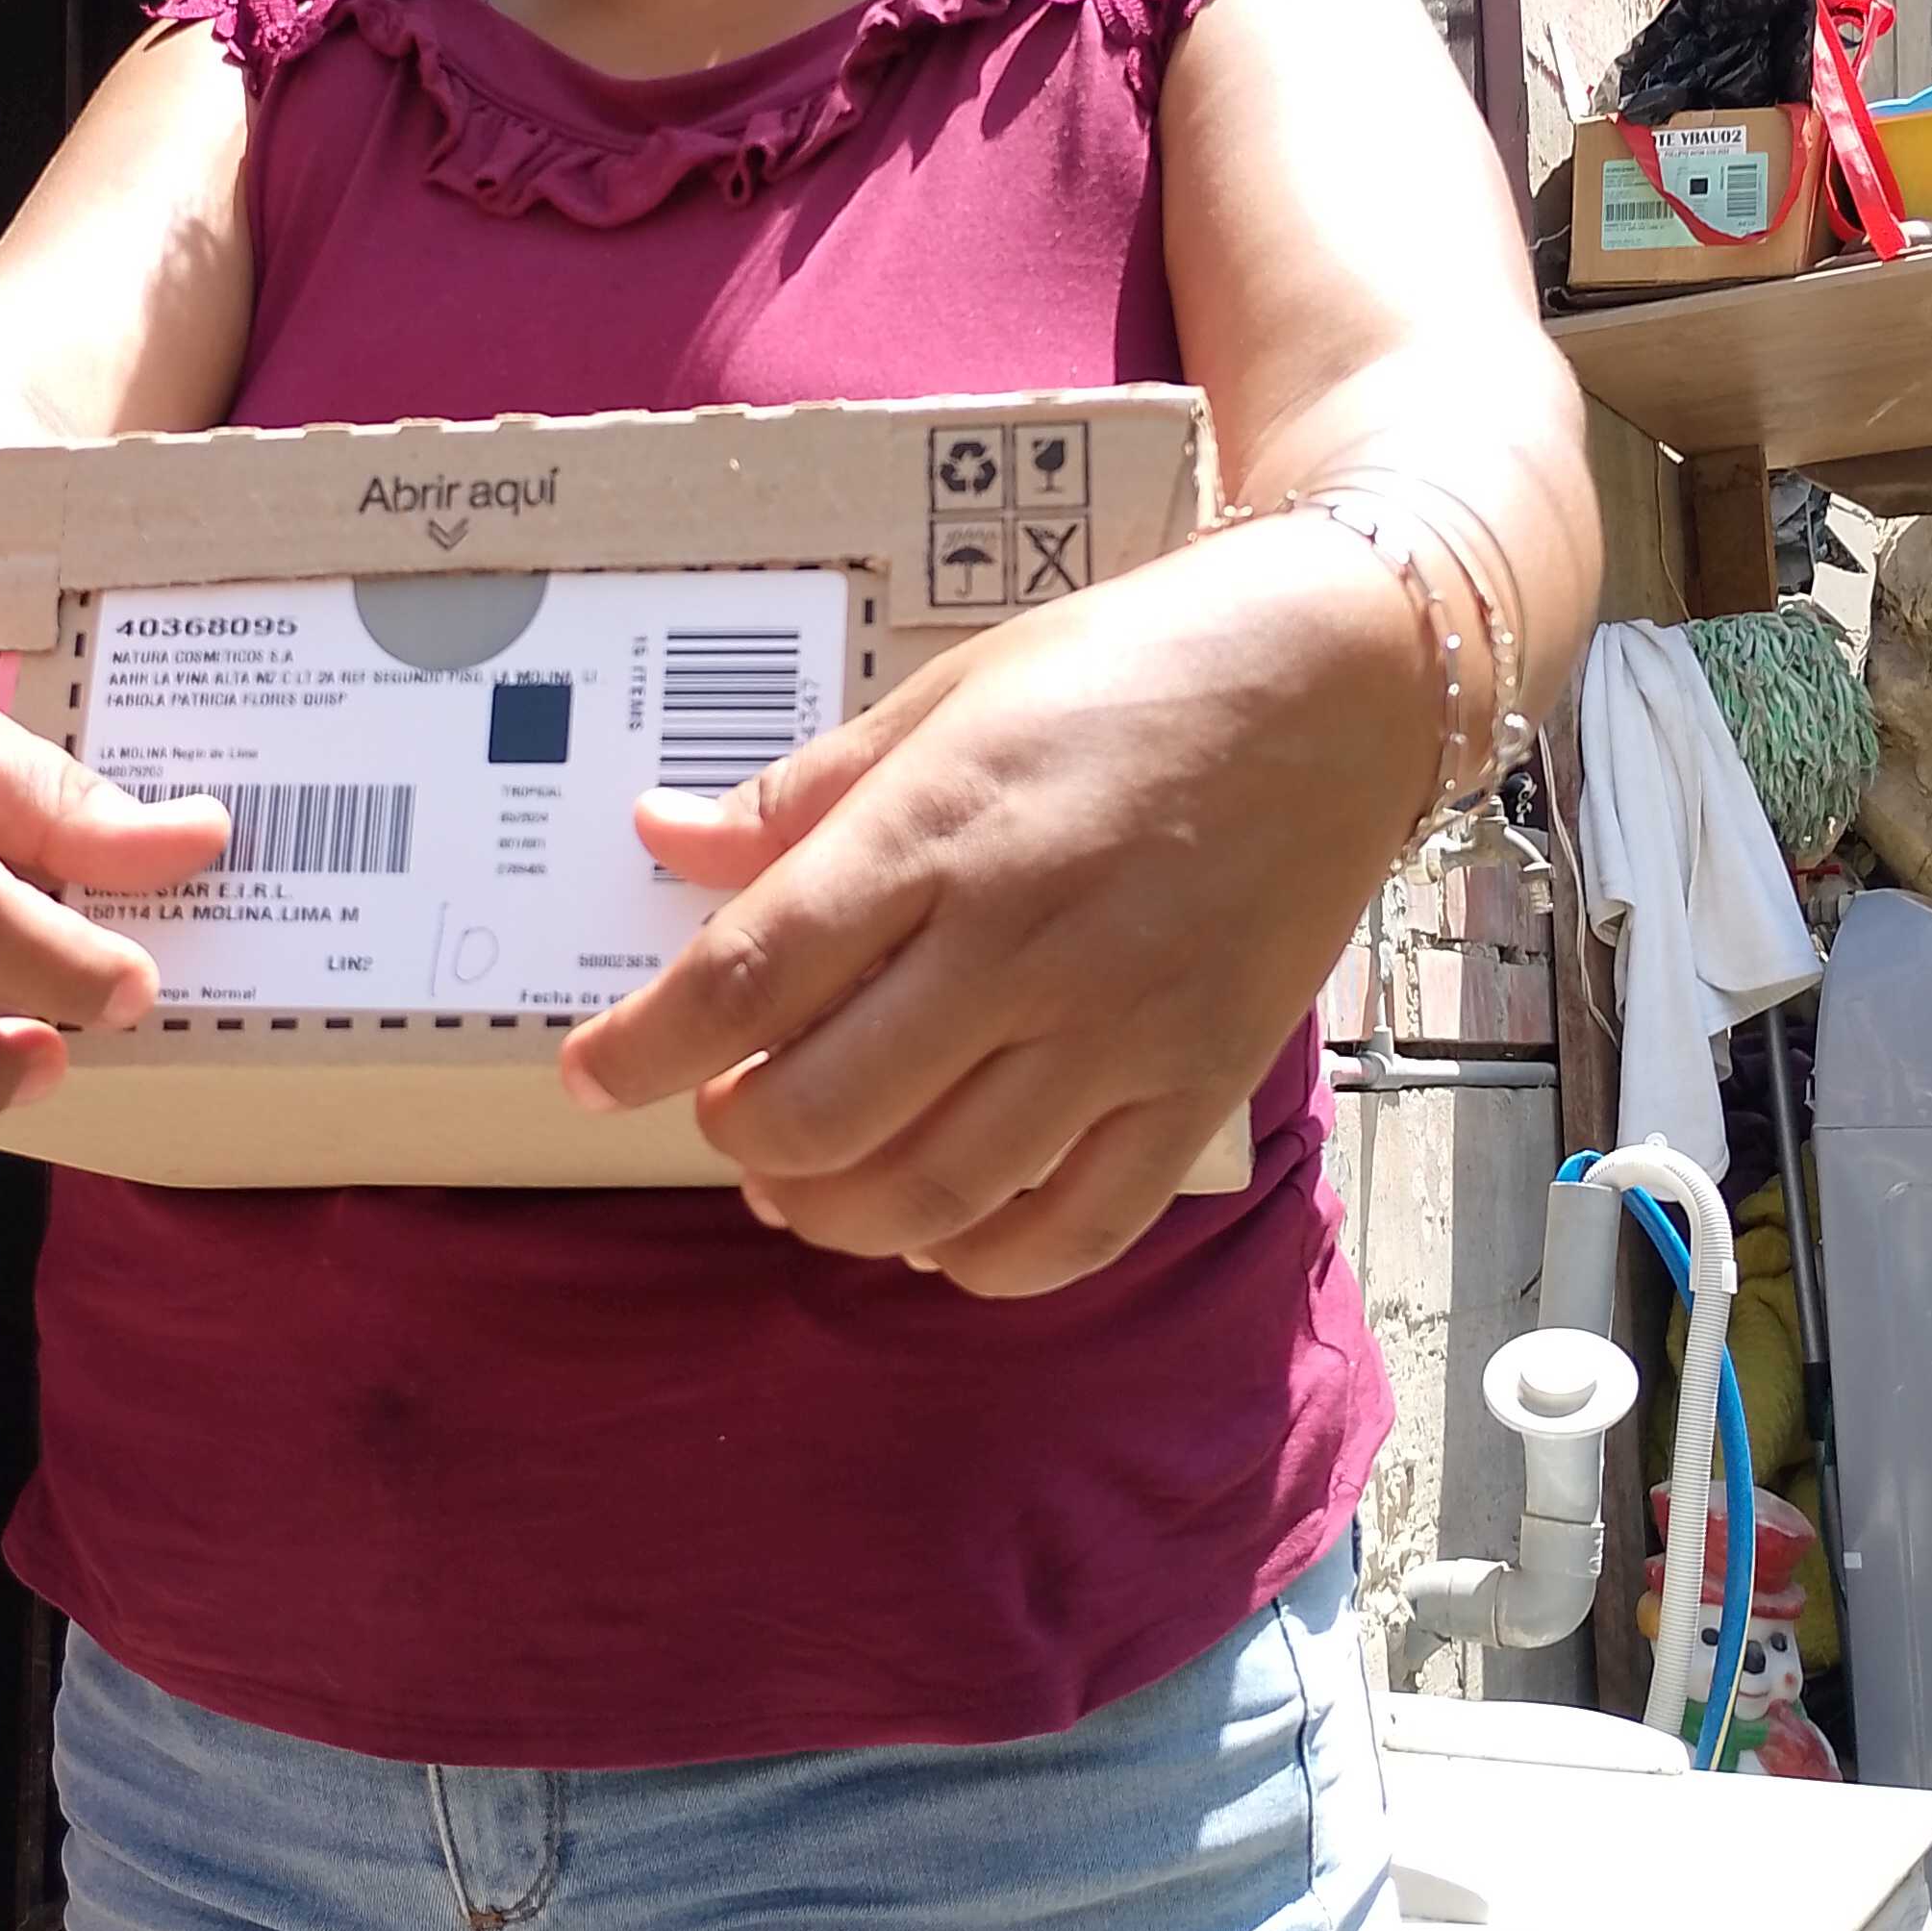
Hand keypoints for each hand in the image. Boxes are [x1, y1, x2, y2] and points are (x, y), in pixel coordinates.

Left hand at [558, 521, 1431, 1295]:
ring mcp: (1117, 1026)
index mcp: (937, 831)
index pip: (746, 975)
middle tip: (725, 1111)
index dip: (642, 1046)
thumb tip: (663, 836)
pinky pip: (1074, 1229)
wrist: (1339, 675)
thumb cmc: (1130, 668)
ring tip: (807, 1182)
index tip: (592, 1076)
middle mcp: (1019, 943)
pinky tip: (936, 1231)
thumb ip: (806, 794)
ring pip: (932, 1192)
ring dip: (835, 1212)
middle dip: (737, 1135)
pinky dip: (982, 1261)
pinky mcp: (1199, 1082)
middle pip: (820, 1110)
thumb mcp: (948, 698)